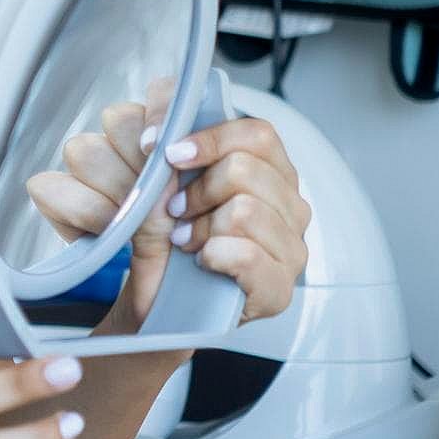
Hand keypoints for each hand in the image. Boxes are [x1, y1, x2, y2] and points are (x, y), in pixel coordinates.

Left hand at [26, 81, 310, 322]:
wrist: (154, 306)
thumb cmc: (158, 238)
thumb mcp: (148, 185)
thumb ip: (155, 152)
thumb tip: (154, 138)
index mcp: (262, 166)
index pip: (254, 132)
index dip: (206, 136)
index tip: (159, 150)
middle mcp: (286, 200)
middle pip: (244, 167)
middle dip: (194, 190)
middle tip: (172, 210)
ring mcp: (290, 244)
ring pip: (244, 210)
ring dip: (200, 226)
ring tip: (182, 239)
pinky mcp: (279, 288)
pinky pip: (246, 254)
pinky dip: (212, 255)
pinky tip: (201, 261)